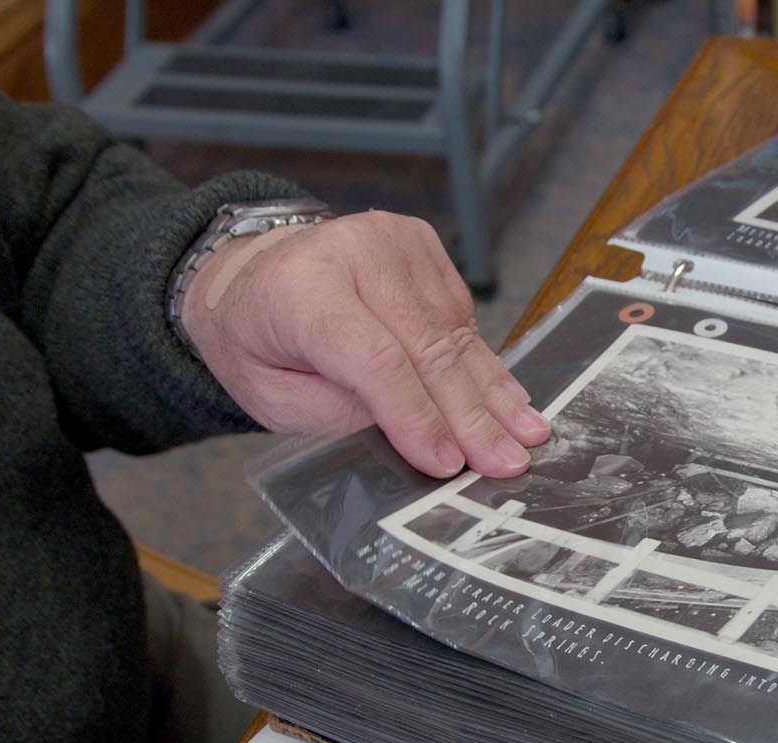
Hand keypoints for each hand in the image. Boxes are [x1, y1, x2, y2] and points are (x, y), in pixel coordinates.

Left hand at [177, 210, 549, 478]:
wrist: (251, 273)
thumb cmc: (258, 342)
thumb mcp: (275, 395)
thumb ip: (344, 412)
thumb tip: (421, 434)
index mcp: (301, 289)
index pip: (376, 360)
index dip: (417, 416)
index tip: (448, 464)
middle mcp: (354, 252)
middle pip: (428, 348)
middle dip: (470, 415)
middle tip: (506, 460)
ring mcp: (394, 243)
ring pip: (454, 334)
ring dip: (491, 393)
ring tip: (526, 435)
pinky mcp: (422, 245)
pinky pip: (460, 317)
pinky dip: (482, 365)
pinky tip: (505, 399)